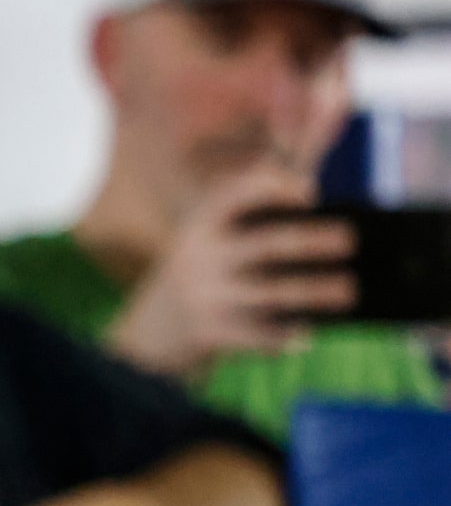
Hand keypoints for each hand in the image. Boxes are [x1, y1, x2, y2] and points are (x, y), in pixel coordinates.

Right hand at [104, 163, 355, 376]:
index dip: (275, 189)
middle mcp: (204, 255)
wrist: (157, 326)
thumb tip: (323, 167)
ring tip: (349, 290)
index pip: (239, 194)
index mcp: (207, 222)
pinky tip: (307, 336)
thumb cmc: (213, 267)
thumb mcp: (219, 232)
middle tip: (349, 239)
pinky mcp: (212, 332)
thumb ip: (265, 199)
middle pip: (268, 244)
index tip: (312, 193)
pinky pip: (255, 335)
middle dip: (311, 240)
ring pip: (272, 292)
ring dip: (315, 291)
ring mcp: (207, 295)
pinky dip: (282, 338)